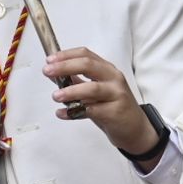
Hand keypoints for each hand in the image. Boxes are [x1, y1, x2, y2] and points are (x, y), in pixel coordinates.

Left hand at [44, 49, 159, 165]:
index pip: (86, 55)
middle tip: (48, 71)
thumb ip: (75, 81)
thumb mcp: (94, 91)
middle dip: (65, 67)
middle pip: (88, 66)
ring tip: (56, 96)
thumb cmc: (112, 107)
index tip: (50, 60)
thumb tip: (53, 73)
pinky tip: (62, 114)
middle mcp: (113, 78)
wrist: (134, 128)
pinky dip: (73, 112)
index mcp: (107, 70)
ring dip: (71, 91)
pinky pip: (91, 111)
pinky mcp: (115, 112)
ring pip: (92, 88)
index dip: (66, 55)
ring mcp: (116, 94)